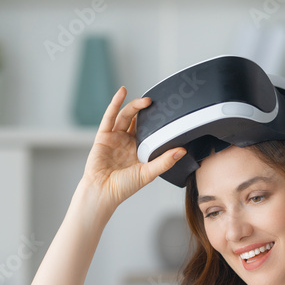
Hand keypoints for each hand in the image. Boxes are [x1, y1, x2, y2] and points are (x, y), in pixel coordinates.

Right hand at [79, 86, 185, 215]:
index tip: (168, 112)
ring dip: (135, 106)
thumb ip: (165, 161)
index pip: (150, 131)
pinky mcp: (103, 136)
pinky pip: (110, 117)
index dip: (157, 121)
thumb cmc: (124, 187)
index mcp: (139, 150)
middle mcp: (127, 142)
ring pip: (126, 116)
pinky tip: (122, 92)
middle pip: (138, 120)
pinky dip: (115, 104)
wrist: (102, 192)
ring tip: (146, 100)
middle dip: (147, 111)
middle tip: (158, 103)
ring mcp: (115, 138)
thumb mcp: (148, 173)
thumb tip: (182, 151)